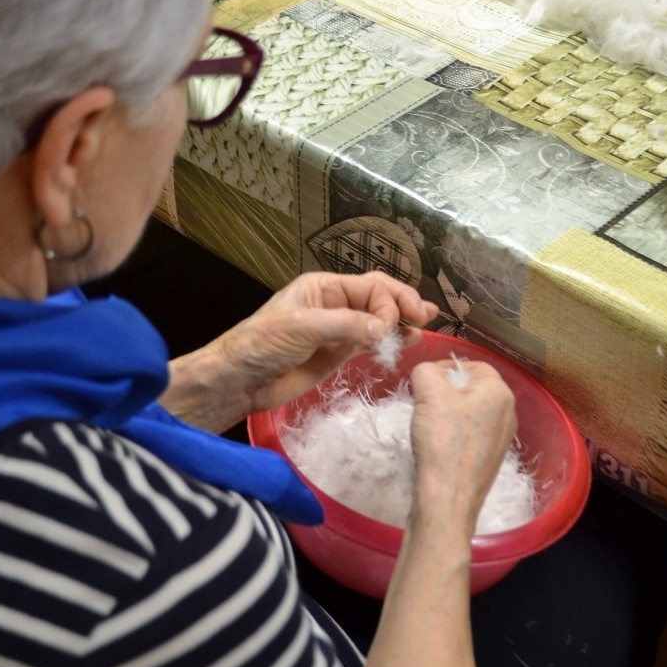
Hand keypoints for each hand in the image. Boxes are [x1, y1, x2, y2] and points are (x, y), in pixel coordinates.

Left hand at [160, 271, 437, 432]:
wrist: (240, 381)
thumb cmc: (261, 344)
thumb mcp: (301, 328)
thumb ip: (345, 325)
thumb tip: (386, 327)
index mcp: (324, 287)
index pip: (369, 286)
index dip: (390, 302)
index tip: (394, 326)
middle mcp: (335, 303)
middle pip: (379, 297)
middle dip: (403, 304)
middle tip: (426, 318)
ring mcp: (339, 329)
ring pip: (379, 319)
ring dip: (402, 322)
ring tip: (424, 328)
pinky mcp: (338, 354)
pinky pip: (371, 342)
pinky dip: (390, 340)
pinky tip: (407, 342)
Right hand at [409, 359, 516, 537]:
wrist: (448, 498)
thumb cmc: (442, 441)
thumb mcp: (428, 393)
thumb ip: (426, 370)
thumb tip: (428, 373)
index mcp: (500, 392)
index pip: (472, 365)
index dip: (445, 368)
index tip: (423, 384)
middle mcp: (508, 412)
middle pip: (471, 387)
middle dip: (445, 392)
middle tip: (424, 406)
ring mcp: (502, 437)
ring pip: (469, 411)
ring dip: (447, 413)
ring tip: (430, 428)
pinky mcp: (491, 457)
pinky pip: (470, 433)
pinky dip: (453, 434)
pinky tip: (439, 446)